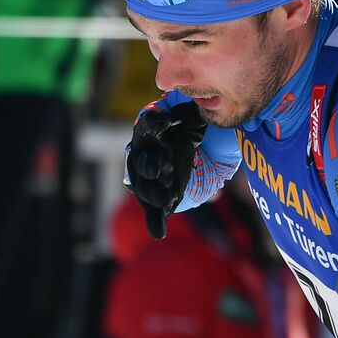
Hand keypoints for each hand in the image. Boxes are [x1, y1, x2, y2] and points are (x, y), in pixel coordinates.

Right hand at [127, 101, 206, 238]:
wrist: (196, 151)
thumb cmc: (189, 129)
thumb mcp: (193, 117)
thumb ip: (189, 111)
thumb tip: (189, 104)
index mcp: (153, 132)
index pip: (148, 125)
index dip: (153, 123)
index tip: (164, 120)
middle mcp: (146, 155)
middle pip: (142, 161)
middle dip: (149, 165)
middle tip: (158, 167)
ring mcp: (150, 179)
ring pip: (145, 187)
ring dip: (154, 193)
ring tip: (168, 198)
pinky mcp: (158, 197)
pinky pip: (153, 212)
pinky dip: (155, 222)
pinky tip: (159, 233)